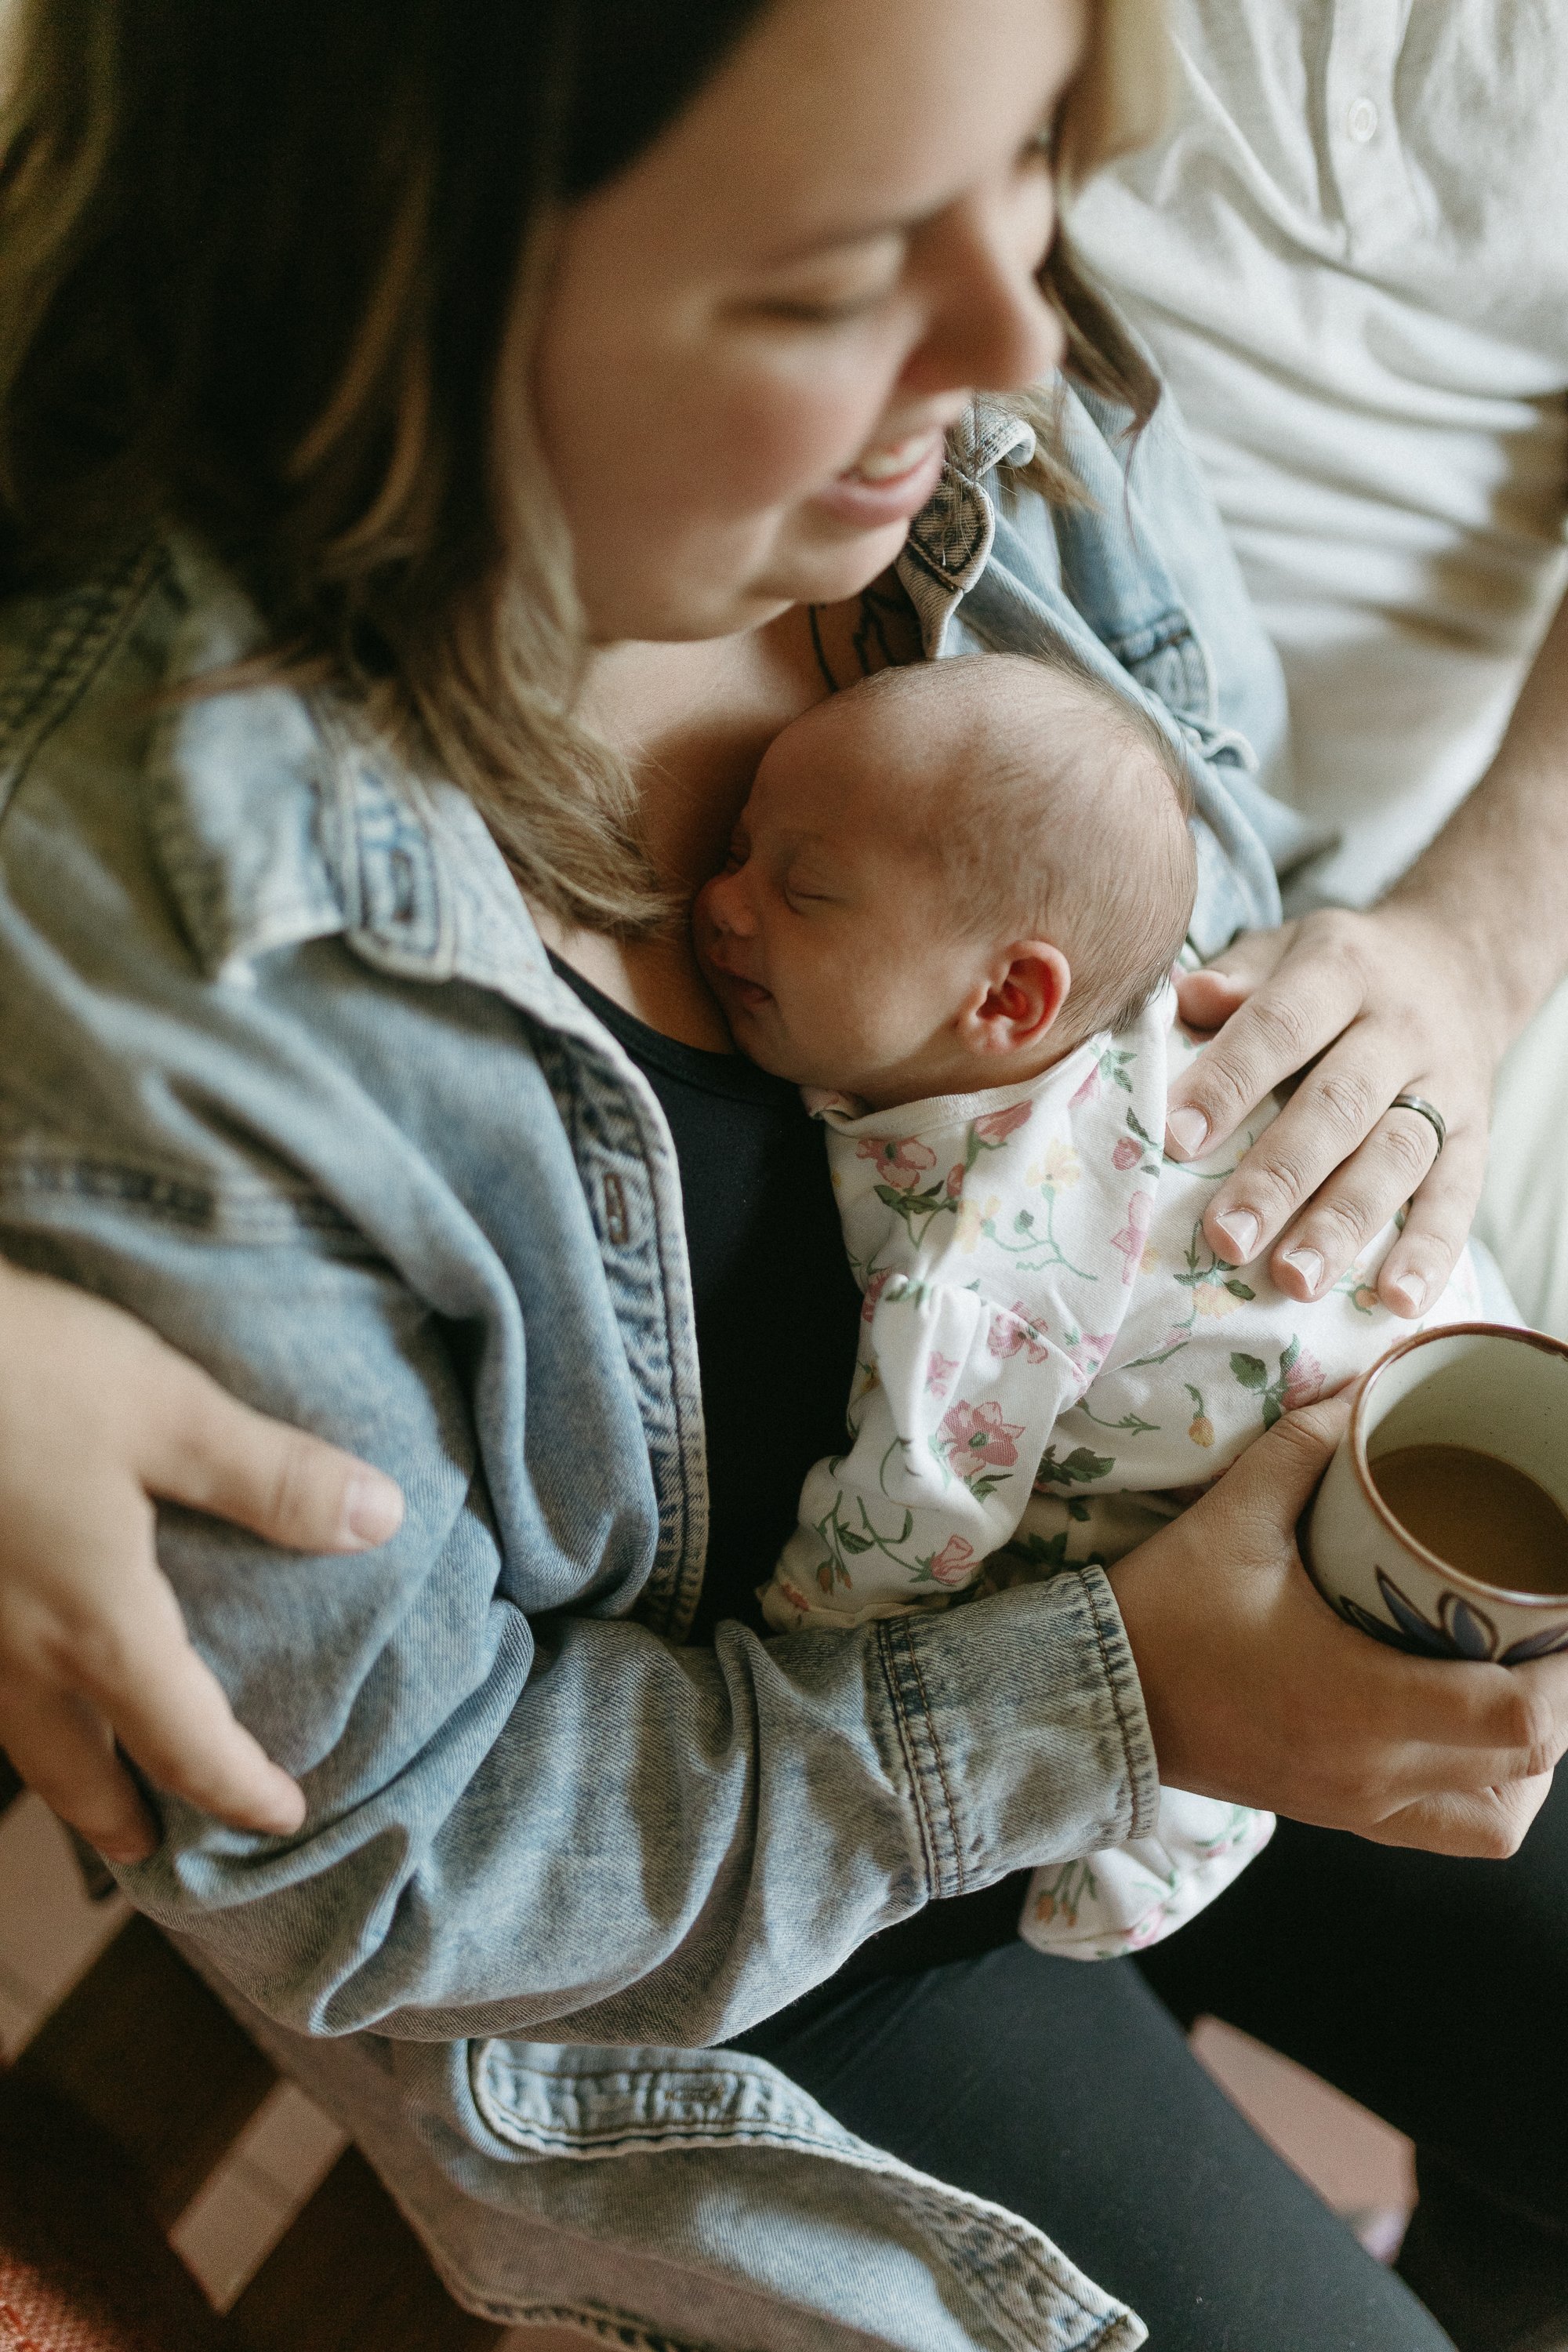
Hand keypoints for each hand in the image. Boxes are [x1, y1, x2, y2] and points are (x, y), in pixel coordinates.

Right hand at [0, 1264, 403, 1862]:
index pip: (185, 1743)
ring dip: (52, 1770)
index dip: (238, 1789)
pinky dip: (2, 1707)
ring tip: (83, 1778)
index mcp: (95, 1625)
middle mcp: (11, 1655)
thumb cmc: (17, 1370)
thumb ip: (272, 1477)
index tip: (282, 1818)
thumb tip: (381, 1521)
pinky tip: (11, 1672)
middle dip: (117, 1816)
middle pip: (72, 1773)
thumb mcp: (166, 1409)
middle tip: (152, 1847)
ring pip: (5, 1734)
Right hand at [1108, 1395, 1567, 1855]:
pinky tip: (1472, 1734)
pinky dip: (1487, 1793)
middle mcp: (1372, 1771)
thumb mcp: (1235, 1516)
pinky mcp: (1341, 1816)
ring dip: (1533, 1759)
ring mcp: (1359, 1806)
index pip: (1520, 1718)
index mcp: (1358, 1703)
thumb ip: (1308, 1448)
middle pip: (1529, 1765)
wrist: (1089, 1698)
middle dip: (1565, 1698)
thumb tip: (1372, 1386)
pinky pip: (1450, 1831)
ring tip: (1523, 1683)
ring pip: (1500, 1817)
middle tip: (1554, 1629)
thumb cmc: (1163, 1612)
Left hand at [1165, 903, 1501, 1315]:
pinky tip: (1395, 1301)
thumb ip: (1235, 977)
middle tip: (1226, 1238)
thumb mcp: (1283, 950)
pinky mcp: (1475, 1138)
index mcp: (1340, 972)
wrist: (1456, 964)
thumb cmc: (1333, 971)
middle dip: (1280, 1176)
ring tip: (1294, 1279)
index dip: (1229, 1082)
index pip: (1281, 1026)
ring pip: (1396, 1158)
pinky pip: (1458, 1198)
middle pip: (1339, 1105)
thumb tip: (1186, 996)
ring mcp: (1444, 1087)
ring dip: (1343, 1224)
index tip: (1176, 1138)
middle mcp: (1399, 1028)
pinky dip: (1430, 1253)